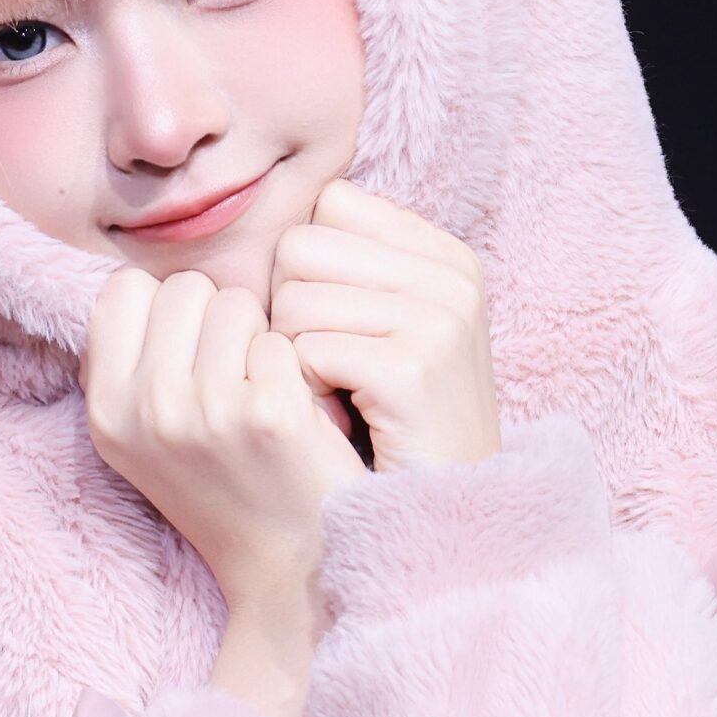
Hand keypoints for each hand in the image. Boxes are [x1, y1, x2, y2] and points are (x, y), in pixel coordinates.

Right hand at [79, 266, 367, 622]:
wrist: (290, 563)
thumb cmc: (224, 483)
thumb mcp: (144, 436)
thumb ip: (131, 362)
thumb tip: (140, 281)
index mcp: (106, 410)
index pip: (124, 288)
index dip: (164, 309)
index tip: (187, 352)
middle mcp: (147, 410)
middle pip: (184, 287)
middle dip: (215, 318)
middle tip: (232, 378)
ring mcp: (207, 411)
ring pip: (236, 303)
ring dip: (256, 337)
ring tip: (259, 393)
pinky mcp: (269, 414)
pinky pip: (280, 337)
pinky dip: (293, 366)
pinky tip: (294, 412)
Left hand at [269, 178, 502, 472]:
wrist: (447, 511)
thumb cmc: (398, 421)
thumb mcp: (390, 326)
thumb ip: (349, 267)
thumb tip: (266, 222)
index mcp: (445, 255)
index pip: (329, 204)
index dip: (307, 267)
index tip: (336, 323)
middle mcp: (450, 276)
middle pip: (300, 246)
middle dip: (291, 311)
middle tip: (329, 365)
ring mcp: (438, 319)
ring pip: (293, 299)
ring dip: (294, 356)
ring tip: (338, 394)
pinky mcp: (412, 367)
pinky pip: (306, 350)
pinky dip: (305, 388)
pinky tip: (338, 415)